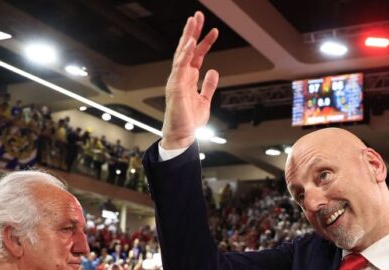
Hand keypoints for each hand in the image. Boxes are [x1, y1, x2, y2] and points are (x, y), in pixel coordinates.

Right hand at [161, 11, 219, 148]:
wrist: (182, 136)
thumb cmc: (190, 121)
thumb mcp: (205, 100)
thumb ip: (208, 86)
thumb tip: (213, 71)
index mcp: (188, 78)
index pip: (197, 55)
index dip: (205, 42)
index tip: (214, 30)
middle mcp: (181, 76)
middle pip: (187, 49)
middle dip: (192, 31)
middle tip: (198, 15)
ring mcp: (176, 80)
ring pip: (182, 53)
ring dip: (187, 36)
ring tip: (193, 21)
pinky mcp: (175, 87)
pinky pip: (180, 67)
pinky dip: (185, 54)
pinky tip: (190, 43)